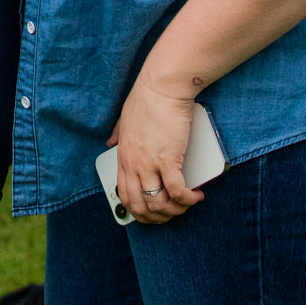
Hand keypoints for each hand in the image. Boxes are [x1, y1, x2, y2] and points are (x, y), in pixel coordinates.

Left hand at [112, 73, 206, 223]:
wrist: (163, 87)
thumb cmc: (147, 98)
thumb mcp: (124, 119)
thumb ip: (117, 133)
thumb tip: (109, 142)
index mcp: (123, 156)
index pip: (125, 195)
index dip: (140, 211)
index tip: (153, 213)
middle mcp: (133, 164)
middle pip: (140, 206)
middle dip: (158, 217)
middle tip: (172, 214)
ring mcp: (149, 164)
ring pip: (158, 204)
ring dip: (175, 210)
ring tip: (187, 204)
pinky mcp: (168, 160)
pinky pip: (177, 192)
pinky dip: (187, 199)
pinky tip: (195, 196)